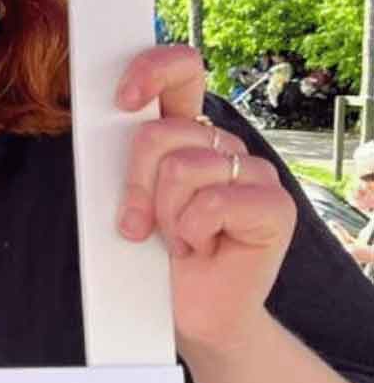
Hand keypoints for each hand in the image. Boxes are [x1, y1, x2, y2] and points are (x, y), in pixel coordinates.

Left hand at [114, 46, 295, 354]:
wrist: (189, 312)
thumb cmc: (153, 256)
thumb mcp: (128, 199)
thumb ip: (125, 160)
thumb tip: (108, 124)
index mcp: (188, 133)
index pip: (182, 71)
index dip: (154, 70)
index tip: (123, 100)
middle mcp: (222, 146)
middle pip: (159, 133)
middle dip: (135, 184)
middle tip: (138, 222)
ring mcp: (253, 173)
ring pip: (182, 168)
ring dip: (164, 215)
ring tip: (178, 238)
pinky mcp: (274, 206)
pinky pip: (213, 202)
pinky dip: (192, 231)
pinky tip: (201, 247)